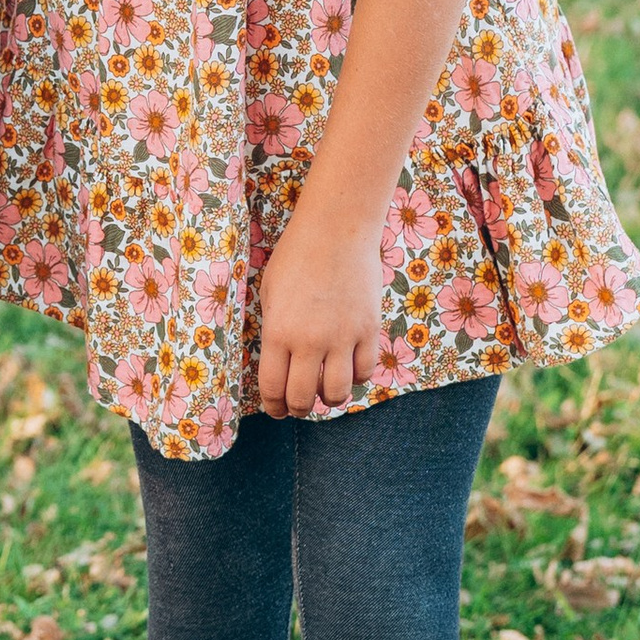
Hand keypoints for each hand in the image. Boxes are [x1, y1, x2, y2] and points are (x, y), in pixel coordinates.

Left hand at [257, 206, 384, 418]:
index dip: (274, 406)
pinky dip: (357, 377)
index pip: (273, 388)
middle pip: (303, 398)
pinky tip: (349, 368)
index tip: (276, 410)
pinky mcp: (369, 330)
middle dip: (298, 408)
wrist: (336, 230)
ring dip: (329, 398)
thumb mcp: (270, 293)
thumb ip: (275, 331)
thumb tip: (280, 363)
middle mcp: (310, 341)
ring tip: (325, 391)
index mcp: (278, 332)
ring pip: (338, 393)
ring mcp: (342, 337)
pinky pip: (366, 371)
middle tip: (299, 405)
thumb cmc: (296, 257)